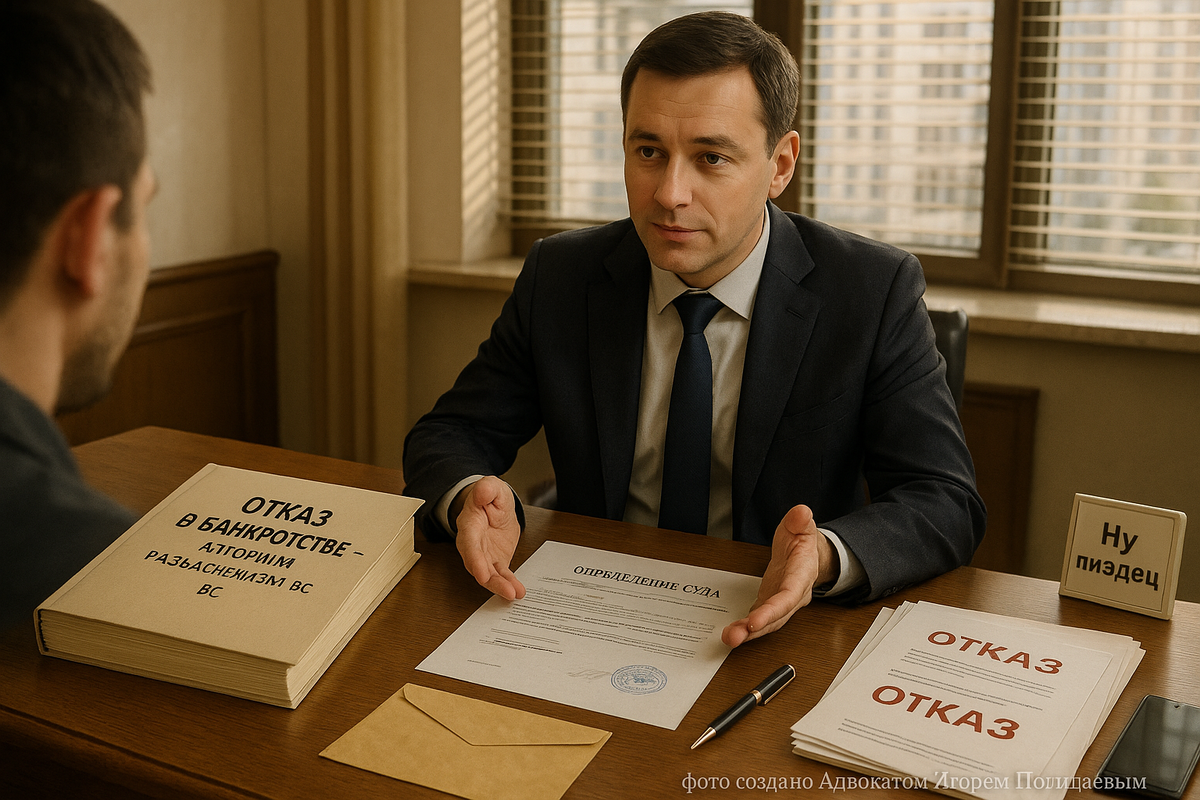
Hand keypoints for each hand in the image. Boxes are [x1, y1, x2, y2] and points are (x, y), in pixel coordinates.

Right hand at [452, 476, 525, 600]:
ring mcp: (482, 554)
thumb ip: (487, 488)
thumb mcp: (492, 486)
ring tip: (514, 594)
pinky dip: (508, 583)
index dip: (475, 560)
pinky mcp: (493, 561)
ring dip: (500, 586)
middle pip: (477, 565)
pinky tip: (518, 591)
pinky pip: (500, 575)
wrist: (493, 505)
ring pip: (488, 574)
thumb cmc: (490, 496)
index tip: (482, 574)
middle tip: (506, 591)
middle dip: (491, 580)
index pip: (470, 544)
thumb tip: (482, 492)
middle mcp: (472, 543)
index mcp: (469, 523)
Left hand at [721, 504, 834, 646]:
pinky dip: (745, 629)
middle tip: (734, 637)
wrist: (805, 553)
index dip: (773, 610)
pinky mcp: (768, 604)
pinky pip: (758, 621)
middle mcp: (792, 594)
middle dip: (757, 628)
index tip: (755, 620)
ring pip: (768, 623)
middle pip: (777, 616)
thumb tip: (801, 512)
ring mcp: (780, 602)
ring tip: (729, 639)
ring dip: (748, 633)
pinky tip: (731, 634)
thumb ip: (800, 520)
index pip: (789, 596)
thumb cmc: (801, 541)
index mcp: (801, 575)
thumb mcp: (801, 526)